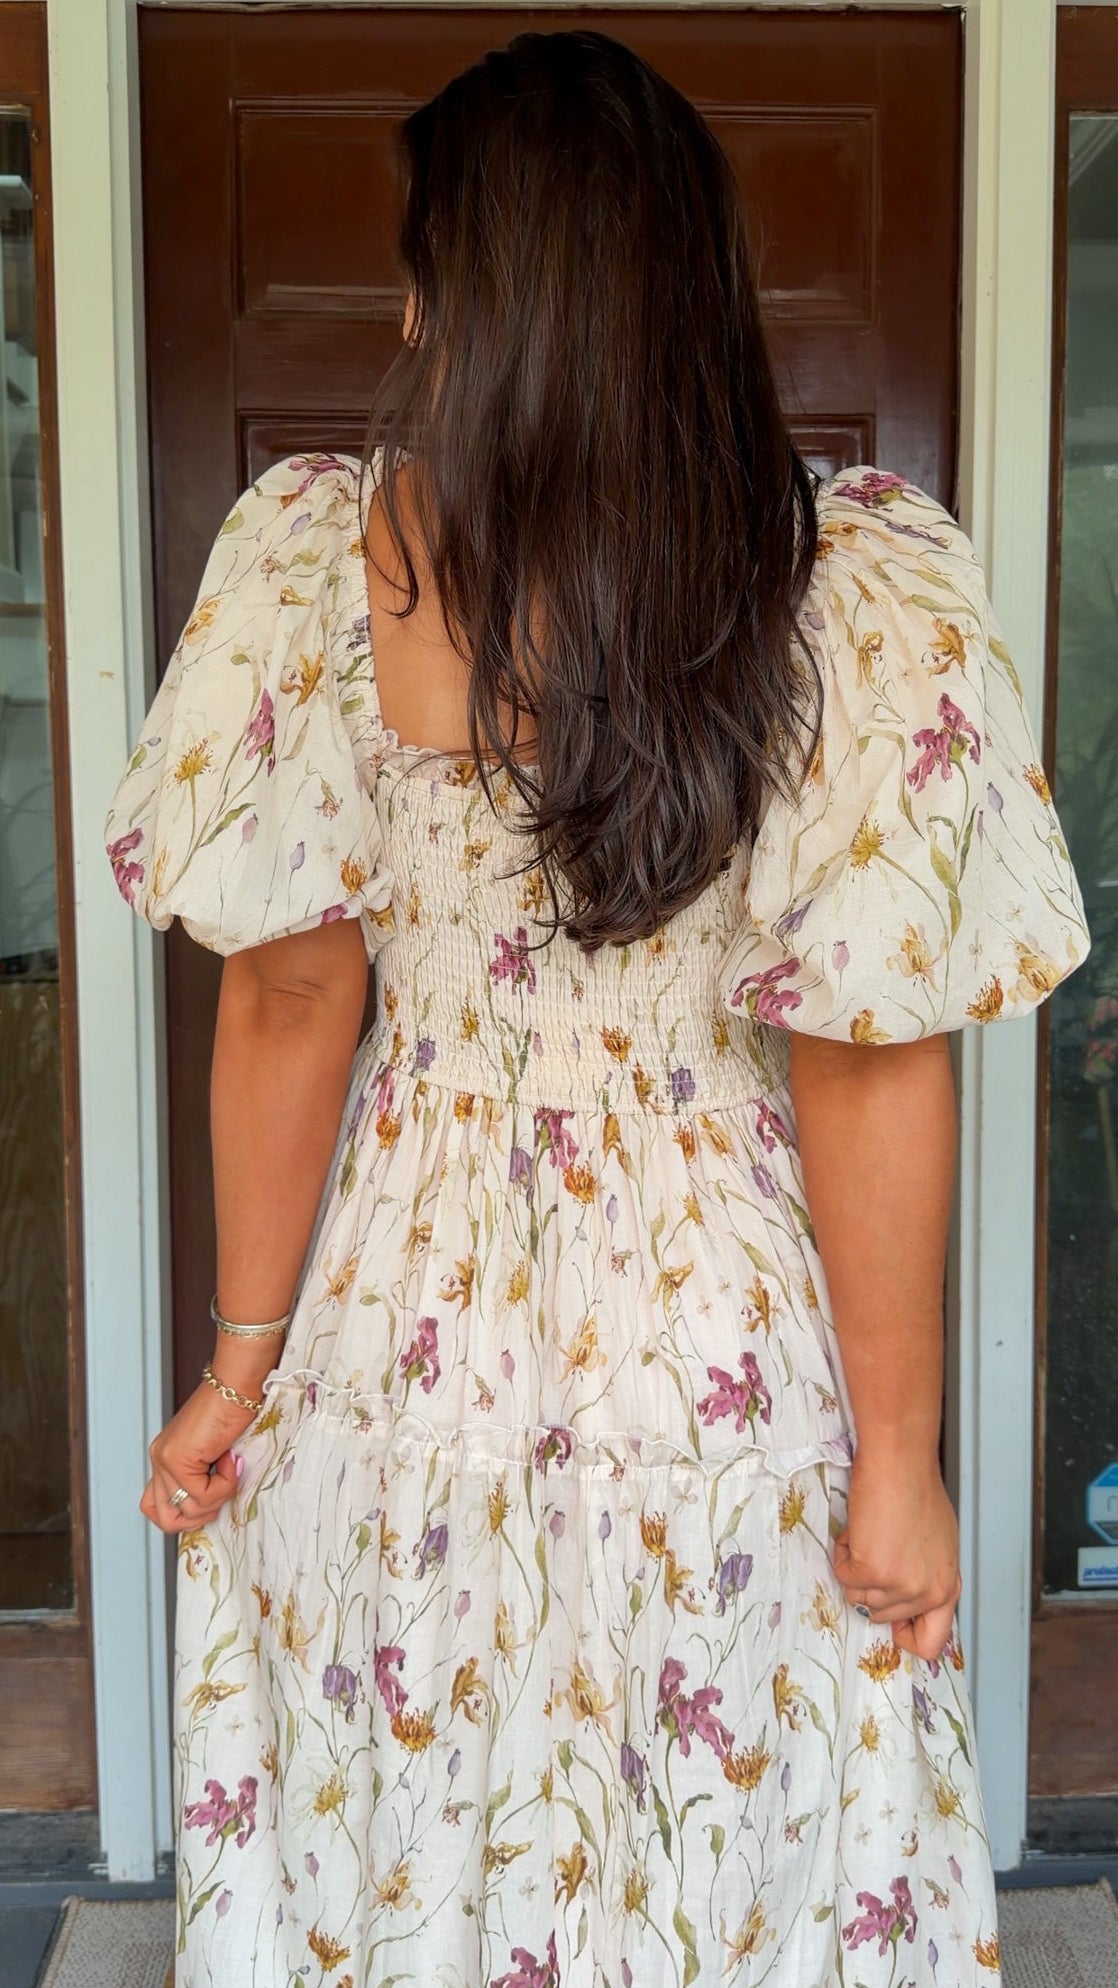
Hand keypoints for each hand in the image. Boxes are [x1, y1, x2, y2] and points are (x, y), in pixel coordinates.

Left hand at [141, 1382, 256, 1534]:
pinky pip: (203, 1495)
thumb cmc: (233, 1409)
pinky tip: (230, 1459)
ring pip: (188, 1511)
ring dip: (218, 1497)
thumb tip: (211, 1507)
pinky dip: (225, 1484)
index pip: (155, 1507)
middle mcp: (160, 1460)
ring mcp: (165, 1460)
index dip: (183, 1516)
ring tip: (229, 1469)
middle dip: (200, 1517)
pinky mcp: (177, 1459)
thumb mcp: (214, 1452)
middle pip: (166, 1519)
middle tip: (221, 1492)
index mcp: (165, 1458)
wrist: (237, 1384)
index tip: (210, 1503)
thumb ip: (203, 1476)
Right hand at [833, 1448, 961, 1663]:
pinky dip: (842, 1553)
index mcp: (947, 1587)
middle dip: (872, 1585)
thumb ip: (925, 1576)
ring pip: (859, 1598)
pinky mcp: (872, 1571)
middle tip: (879, 1548)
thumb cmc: (918, 1490)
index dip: (904, 1634)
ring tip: (870, 1534)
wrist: (900, 1464)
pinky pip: (842, 1576)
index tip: (891, 1618)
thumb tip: (903, 1594)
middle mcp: (927, 1593)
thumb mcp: (937, 1545)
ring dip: (856, 1567)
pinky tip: (858, 1530)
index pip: (931, 1644)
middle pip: (882, 1616)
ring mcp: (900, 1586)